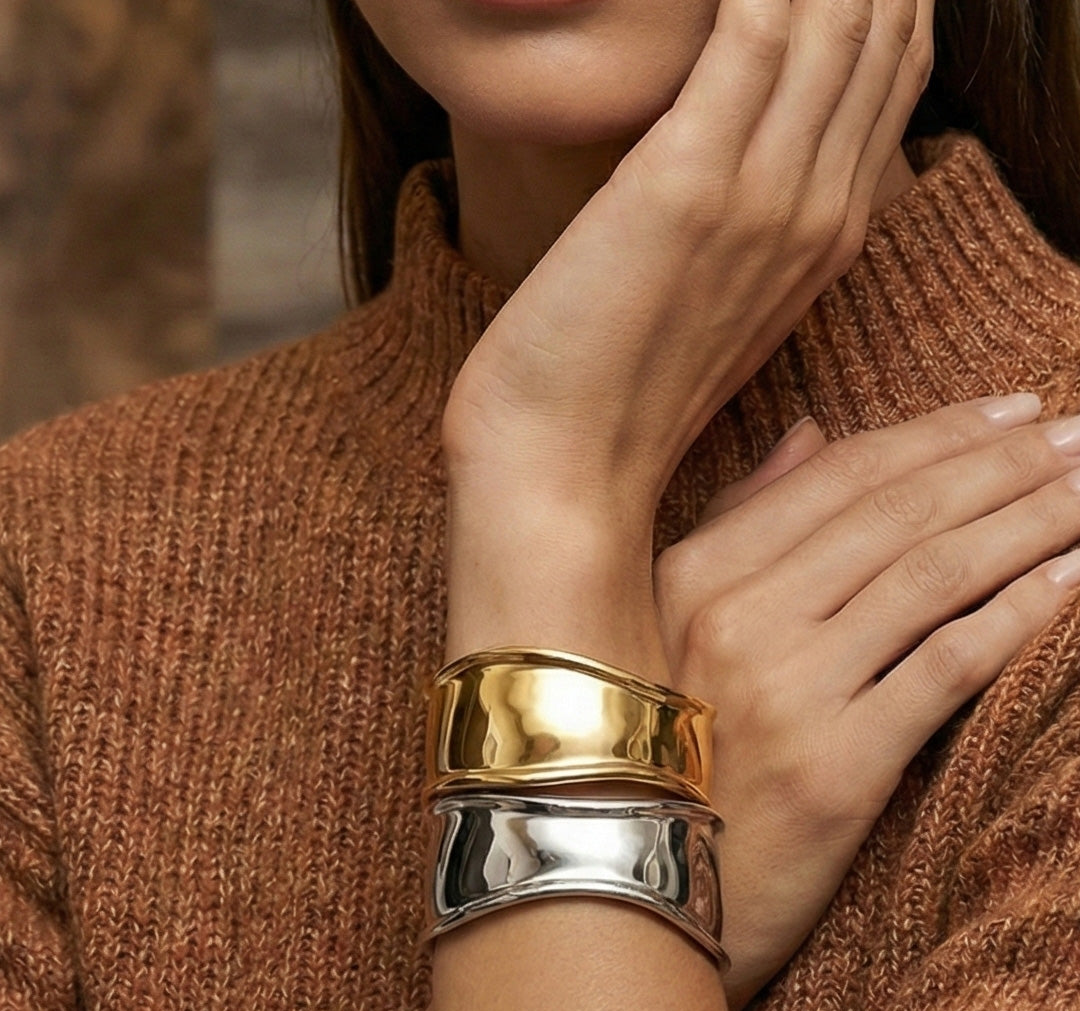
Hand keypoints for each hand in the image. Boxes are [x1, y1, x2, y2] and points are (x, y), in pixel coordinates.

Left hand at [444, 0, 933, 529]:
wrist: (559, 470)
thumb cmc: (613, 392)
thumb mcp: (706, 312)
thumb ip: (745, 237)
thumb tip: (747, 184)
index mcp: (825, 242)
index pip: (891, 78)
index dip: (878, 0)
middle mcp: (815, 211)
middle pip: (881, 33)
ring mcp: (760, 197)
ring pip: (834, 17)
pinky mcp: (686, 182)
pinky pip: (751, 30)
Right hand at [654, 394, 1079, 1010]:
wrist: (631, 892)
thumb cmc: (661, 755)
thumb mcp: (670, 623)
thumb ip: (738, 523)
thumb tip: (811, 431)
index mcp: (694, 574)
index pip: (840, 477)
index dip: (940, 434)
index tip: (1015, 410)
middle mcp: (738, 617)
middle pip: (900, 515)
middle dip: (1004, 465)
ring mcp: (788, 690)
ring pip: (934, 576)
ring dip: (1030, 524)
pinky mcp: (838, 768)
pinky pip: (948, 666)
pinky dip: (1020, 614)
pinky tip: (1074, 578)